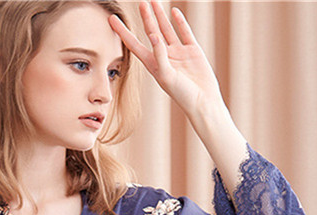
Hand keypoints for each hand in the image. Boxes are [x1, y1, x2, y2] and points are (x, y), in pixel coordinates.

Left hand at [109, 1, 224, 117]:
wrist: (203, 102)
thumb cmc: (183, 95)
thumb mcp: (167, 76)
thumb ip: (159, 56)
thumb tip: (153, 35)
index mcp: (153, 65)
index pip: (134, 45)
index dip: (123, 32)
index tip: (112, 20)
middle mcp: (164, 57)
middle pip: (151, 33)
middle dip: (146, 18)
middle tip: (140, 2)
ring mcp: (178, 53)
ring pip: (167, 30)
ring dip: (160, 16)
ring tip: (153, 2)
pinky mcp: (192, 51)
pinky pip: (184, 32)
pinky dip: (180, 22)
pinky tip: (174, 11)